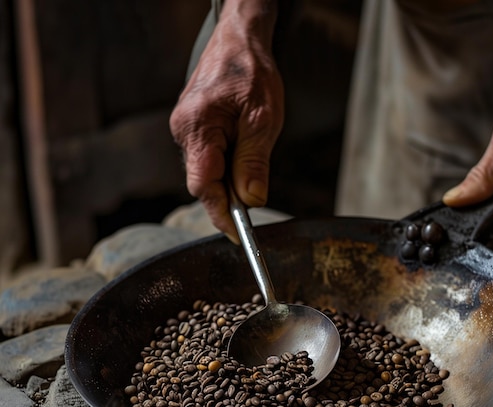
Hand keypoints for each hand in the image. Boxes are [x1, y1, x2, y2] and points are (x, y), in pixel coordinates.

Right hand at [169, 1, 283, 240]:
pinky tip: (242, 155)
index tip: (238, 235)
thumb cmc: (253, 71)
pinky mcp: (193, 129)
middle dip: (229, 199)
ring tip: (252, 162)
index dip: (221, 213)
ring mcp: (185, 130)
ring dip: (230, 181)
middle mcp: (183, 131)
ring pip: (207, 172)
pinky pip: (208, 159)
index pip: (204, 185)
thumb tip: (252, 200)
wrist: (239, 39)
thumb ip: (254, 161)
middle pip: (204, 183)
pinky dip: (226, 167)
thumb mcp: (263, 118)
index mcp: (197, 127)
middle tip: (254, 205)